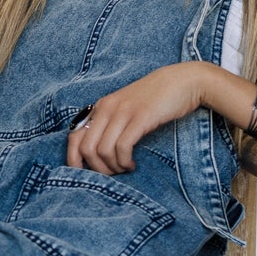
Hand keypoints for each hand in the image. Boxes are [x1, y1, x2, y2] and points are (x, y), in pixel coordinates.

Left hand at [65, 63, 213, 175]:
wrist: (182, 81)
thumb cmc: (155, 100)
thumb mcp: (126, 109)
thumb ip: (111, 125)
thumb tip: (96, 155)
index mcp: (100, 107)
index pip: (73, 137)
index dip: (73, 160)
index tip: (85, 174)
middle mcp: (107, 108)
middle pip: (87, 149)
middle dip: (97, 169)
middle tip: (113, 173)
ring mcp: (123, 111)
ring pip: (103, 150)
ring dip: (113, 167)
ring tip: (125, 168)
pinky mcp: (141, 117)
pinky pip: (123, 147)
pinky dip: (124, 161)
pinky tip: (132, 164)